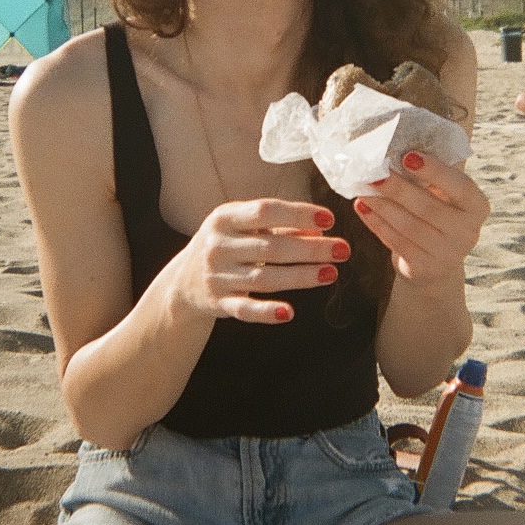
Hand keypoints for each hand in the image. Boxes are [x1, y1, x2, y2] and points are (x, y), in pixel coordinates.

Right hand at [177, 199, 349, 325]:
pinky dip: (266, 312)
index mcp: (224, 218)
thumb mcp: (243, 227)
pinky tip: (288, 313)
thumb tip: (320, 230)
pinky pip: (245, 309)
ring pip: (264, 278)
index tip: (329, 219)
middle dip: (310, 248)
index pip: (265, 211)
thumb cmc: (225, 245)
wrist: (183, 282)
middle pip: (270, 246)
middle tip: (342, 249)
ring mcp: (217, 276)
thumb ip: (280, 227)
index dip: (298, 214)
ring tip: (331, 273)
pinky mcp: (219, 303)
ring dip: (301, 276)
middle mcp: (218, 245)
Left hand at [354, 152, 488, 290]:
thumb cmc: (436, 215)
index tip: (407, 156)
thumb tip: (392, 151)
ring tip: (363, 187)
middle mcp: (468, 232)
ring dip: (382, 205)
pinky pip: (396, 242)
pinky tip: (362, 207)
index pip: (460, 186)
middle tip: (373, 172)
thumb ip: (428, 177)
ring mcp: (448, 254)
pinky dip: (376, 223)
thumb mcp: (442, 196)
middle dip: (398, 188)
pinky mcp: (425, 268)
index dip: (435, 171)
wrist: (436, 263)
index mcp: (477, 206)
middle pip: (429, 207)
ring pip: (408, 226)